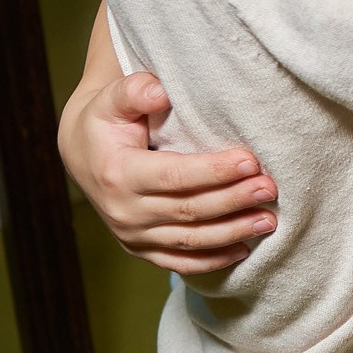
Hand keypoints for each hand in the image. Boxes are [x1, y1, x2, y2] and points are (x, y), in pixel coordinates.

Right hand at [60, 71, 276, 273]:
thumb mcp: (110, 99)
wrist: (83, 153)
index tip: (250, 161)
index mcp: (118, 174)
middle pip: (189, 210)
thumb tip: (160, 92)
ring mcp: (132, 235)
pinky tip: (244, 250)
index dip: (214, 171)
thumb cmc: (105, 121)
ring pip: (190, 240)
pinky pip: (178, 262)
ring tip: (269, 221)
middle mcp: (124, 211)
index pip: (175, 176)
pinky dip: (212, 260)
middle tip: (270, 188)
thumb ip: (134, 90)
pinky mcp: (140, 248)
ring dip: (232, 232)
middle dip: (234, 200)